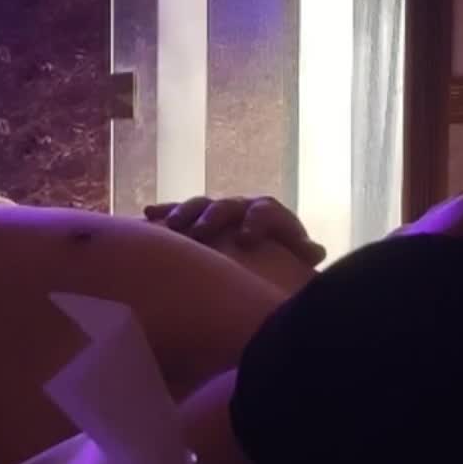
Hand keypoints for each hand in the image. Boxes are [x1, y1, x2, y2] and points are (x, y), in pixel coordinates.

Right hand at [146, 195, 326, 266]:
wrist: (261, 249)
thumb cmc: (279, 258)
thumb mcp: (294, 256)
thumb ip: (302, 252)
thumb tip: (316, 251)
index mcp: (268, 214)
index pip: (265, 211)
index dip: (257, 223)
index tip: (247, 241)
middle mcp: (241, 208)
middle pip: (227, 206)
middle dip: (213, 218)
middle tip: (200, 234)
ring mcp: (216, 211)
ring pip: (199, 205)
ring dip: (184, 213)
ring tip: (170, 226)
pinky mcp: (195, 218)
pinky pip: (177, 212)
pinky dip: (163, 212)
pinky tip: (146, 215)